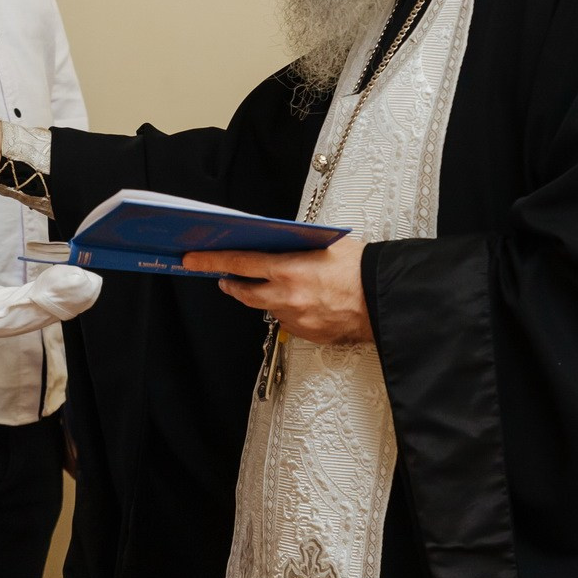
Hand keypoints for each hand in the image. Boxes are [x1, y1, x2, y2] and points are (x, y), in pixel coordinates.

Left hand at [195, 235, 372, 344]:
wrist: (384, 300)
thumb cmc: (361, 269)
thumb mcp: (325, 244)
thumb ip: (297, 246)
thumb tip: (280, 244)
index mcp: (288, 269)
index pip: (239, 262)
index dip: (212, 261)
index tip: (194, 259)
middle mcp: (286, 296)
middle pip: (244, 292)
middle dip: (232, 284)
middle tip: (226, 278)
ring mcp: (295, 318)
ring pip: (267, 307)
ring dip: (265, 296)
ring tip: (276, 286)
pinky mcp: (306, 333)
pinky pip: (287, 321)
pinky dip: (288, 310)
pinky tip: (302, 301)